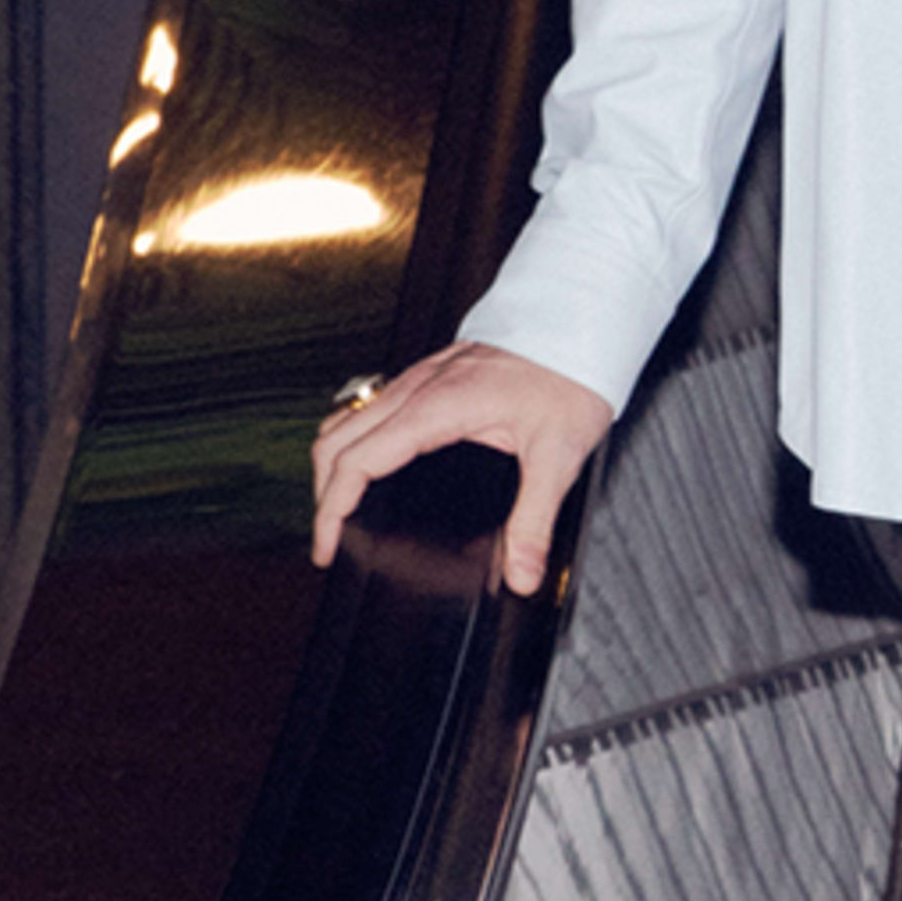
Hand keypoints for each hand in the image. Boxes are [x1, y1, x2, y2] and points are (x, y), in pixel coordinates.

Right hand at [311, 341, 614, 597]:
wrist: (580, 328)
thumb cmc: (570, 377)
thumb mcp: (558, 456)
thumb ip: (535, 519)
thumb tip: (521, 572)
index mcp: (435, 408)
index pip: (355, 462)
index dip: (330, 509)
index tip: (325, 545)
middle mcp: (417, 389)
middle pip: (334, 441)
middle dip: (321, 493)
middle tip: (328, 537)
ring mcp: (419, 378)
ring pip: (346, 419)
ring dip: (332, 462)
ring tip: (339, 505)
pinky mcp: (430, 375)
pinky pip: (371, 406)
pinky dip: (355, 439)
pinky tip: (374, 461)